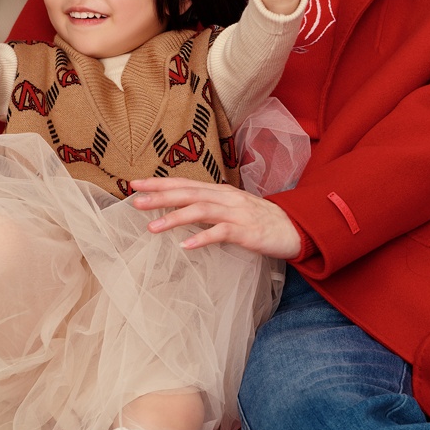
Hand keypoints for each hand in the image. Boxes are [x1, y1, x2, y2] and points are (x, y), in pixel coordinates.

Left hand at [129, 176, 302, 256]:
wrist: (294, 228)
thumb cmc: (260, 220)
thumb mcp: (232, 209)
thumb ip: (209, 207)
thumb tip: (182, 210)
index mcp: (220, 191)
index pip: (185, 183)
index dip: (160, 183)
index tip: (135, 184)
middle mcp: (226, 198)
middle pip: (189, 192)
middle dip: (160, 196)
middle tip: (135, 201)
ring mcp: (236, 213)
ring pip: (201, 210)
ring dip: (175, 218)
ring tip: (152, 228)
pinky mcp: (246, 231)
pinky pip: (221, 233)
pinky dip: (202, 238)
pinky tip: (186, 246)